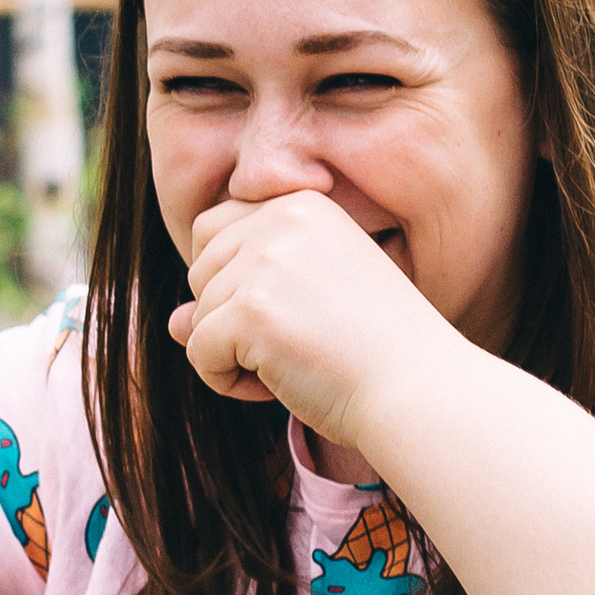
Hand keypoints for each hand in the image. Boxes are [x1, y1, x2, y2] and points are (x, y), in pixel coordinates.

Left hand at [171, 189, 452, 450]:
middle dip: (230, 321)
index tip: (293, 317)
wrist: (420, 389)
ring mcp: (266, 260)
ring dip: (233, 356)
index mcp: (304, 205)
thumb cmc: (378, 354)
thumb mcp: (304, 309)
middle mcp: (282, 218)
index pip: (214, 232)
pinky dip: (227, 382)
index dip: (235, 286)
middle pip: (199, 273)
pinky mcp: (252, 307)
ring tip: (296, 366)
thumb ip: (237, 300)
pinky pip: (199, 352)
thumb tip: (175, 322)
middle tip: (293, 346)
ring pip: (198, 317)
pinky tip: (279, 386)